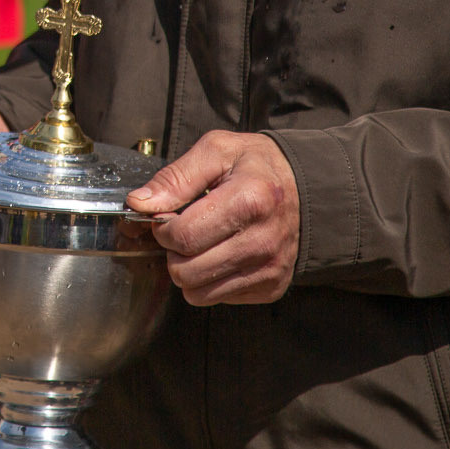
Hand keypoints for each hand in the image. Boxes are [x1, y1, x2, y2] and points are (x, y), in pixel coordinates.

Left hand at [128, 130, 299, 304]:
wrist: (309, 190)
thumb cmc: (257, 167)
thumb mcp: (217, 151)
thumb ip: (176, 177)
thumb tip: (140, 203)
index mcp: (249, 200)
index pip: (183, 236)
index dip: (162, 228)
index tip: (167, 217)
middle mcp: (263, 241)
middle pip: (186, 270)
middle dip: (172, 251)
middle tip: (184, 230)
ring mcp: (270, 268)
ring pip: (197, 292)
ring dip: (187, 270)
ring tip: (201, 243)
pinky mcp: (271, 287)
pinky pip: (218, 298)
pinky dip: (209, 281)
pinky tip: (220, 254)